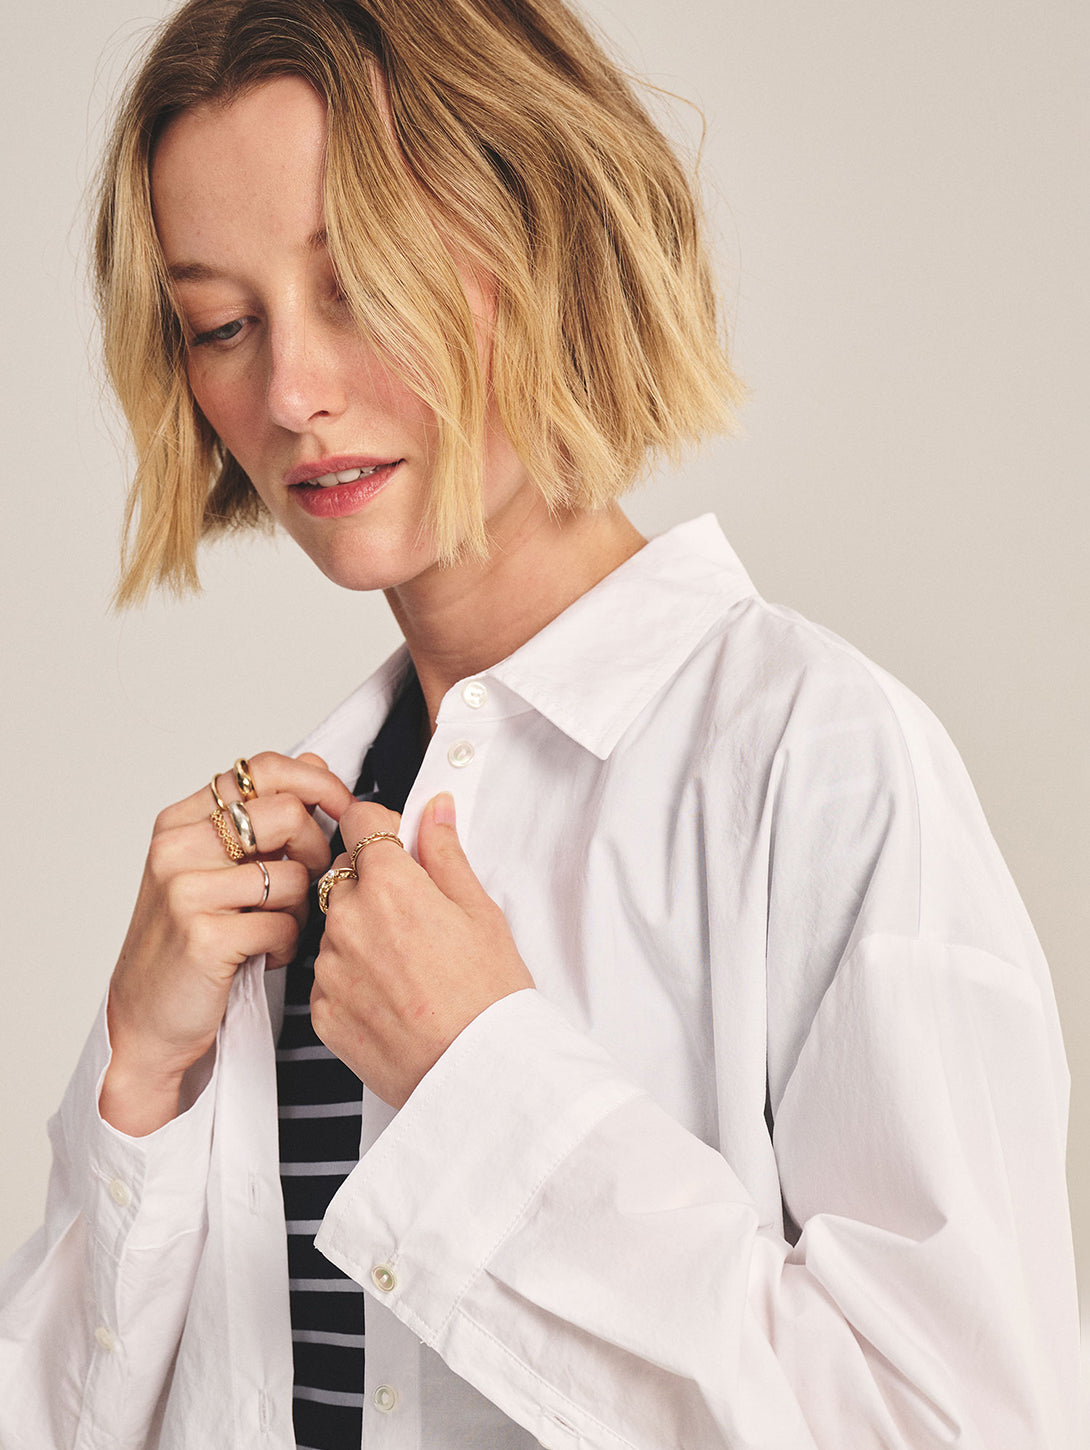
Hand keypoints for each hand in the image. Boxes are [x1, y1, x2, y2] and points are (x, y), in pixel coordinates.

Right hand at [102, 751, 353, 1134]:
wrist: (147, 1022)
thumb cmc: (189, 943)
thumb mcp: (215, 867)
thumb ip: (260, 814)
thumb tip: (313, 761)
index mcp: (180, 822)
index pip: (260, 768)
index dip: (316, 783)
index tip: (342, 808)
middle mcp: (176, 848)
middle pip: (288, 814)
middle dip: (317, 851)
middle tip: (310, 883)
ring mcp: (185, 891)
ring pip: (293, 873)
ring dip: (304, 907)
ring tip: (280, 926)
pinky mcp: (203, 936)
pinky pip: (285, 924)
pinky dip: (290, 945)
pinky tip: (269, 955)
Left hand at [313, 792, 534, 1108]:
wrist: (476, 1073)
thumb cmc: (488, 997)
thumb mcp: (480, 911)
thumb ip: (446, 853)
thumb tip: (434, 810)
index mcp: (390, 885)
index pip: (359, 820)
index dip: (380, 826)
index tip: (394, 840)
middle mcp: (348, 919)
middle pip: (345, 874)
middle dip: (373, 882)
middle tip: (417, 915)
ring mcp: (329, 967)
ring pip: (334, 926)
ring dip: (361, 931)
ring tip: (409, 964)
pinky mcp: (321, 1009)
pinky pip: (328, 974)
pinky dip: (352, 976)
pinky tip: (393, 993)